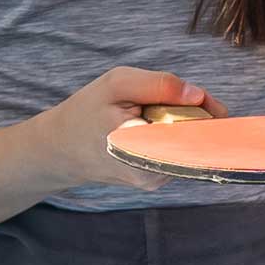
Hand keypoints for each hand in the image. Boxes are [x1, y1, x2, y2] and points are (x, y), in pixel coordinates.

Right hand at [42, 66, 228, 190]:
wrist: (61, 149)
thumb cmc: (86, 112)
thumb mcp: (116, 83)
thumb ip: (158, 85)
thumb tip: (197, 95)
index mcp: (142, 146)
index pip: (196, 129)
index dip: (204, 109)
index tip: (196, 96)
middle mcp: (154, 172)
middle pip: (197, 138)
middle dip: (190, 114)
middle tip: (162, 101)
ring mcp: (156, 180)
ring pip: (189, 145)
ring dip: (179, 125)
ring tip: (147, 116)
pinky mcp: (156, 181)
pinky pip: (178, 152)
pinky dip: (170, 136)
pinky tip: (147, 129)